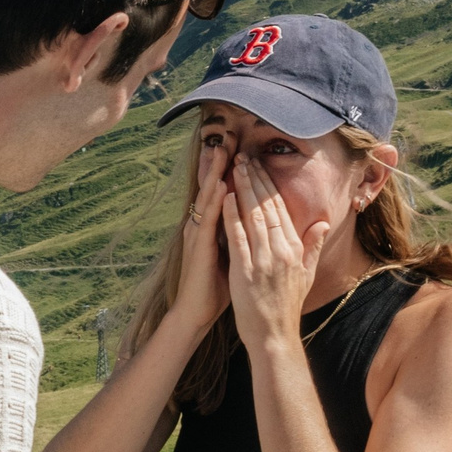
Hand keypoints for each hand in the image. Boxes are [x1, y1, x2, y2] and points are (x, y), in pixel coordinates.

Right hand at [164, 143, 232, 331]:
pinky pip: (207, 221)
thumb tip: (256, 223)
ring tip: (220, 150)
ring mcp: (198, 235)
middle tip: (226, 139)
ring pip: (207, 198)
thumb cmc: (215, 286)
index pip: (222, 193)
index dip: (229, 172)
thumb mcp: (233, 255)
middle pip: (211, 189)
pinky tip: (220, 187)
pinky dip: (213, 202)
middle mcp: (202, 226)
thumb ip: (241, 236)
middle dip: (218, 165)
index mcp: (213, 228)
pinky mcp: (198, 247)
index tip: (239, 150)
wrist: (196, 312)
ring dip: (213, 174)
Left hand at [221, 153, 330, 352]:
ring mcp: (263, 259)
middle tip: (244, 155)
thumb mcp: (307, 274)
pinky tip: (225, 196)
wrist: (274, 335)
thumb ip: (313, 246)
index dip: (270, 185)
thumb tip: (322, 222)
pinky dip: (231, 214)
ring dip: (243, 188)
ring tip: (235, 166)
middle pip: (267, 207)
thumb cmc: (287, 306)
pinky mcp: (245, 270)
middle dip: (255, 178)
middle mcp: (281, 250)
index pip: (282, 209)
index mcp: (294, 249)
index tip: (260, 165)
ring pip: (252, 216)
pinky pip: (237, 236)